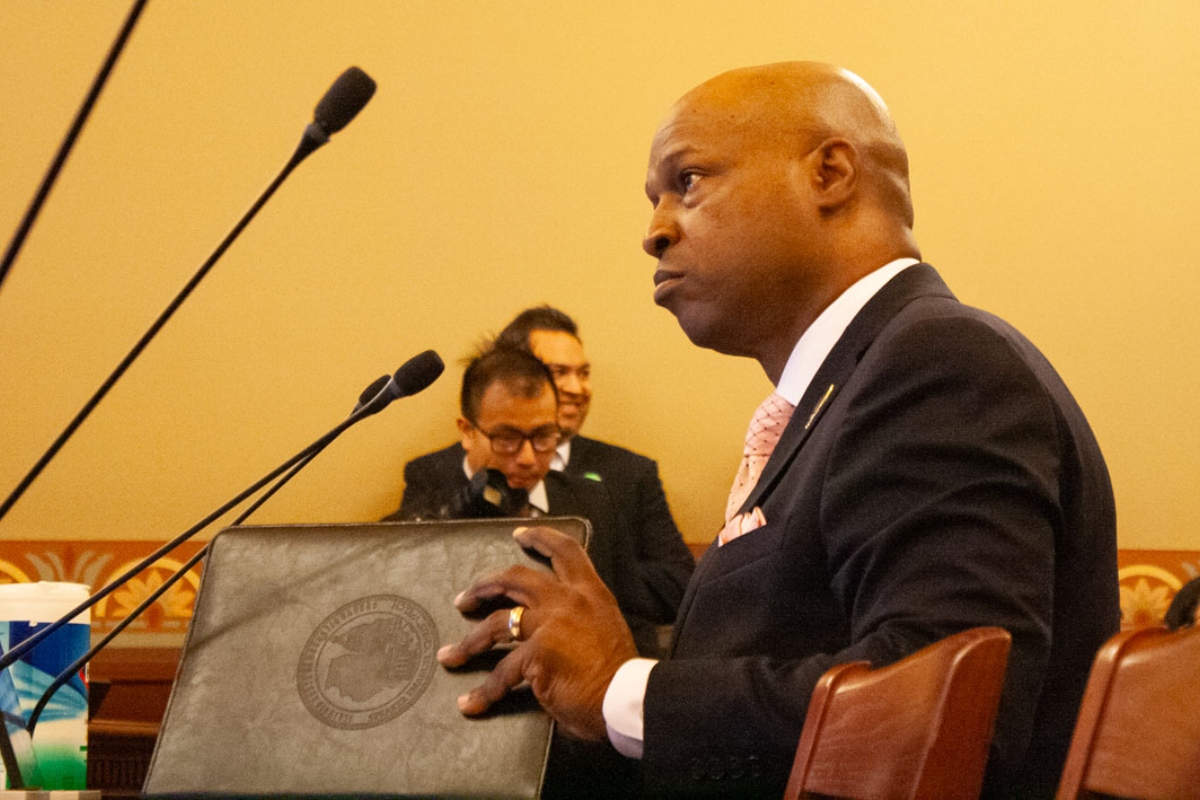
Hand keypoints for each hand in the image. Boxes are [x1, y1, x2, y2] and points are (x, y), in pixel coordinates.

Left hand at [437, 525, 638, 740]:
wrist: (627, 698)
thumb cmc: (620, 673)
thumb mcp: (606, 627)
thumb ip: (581, 619)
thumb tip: (559, 632)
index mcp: (590, 592)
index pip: (565, 551)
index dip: (540, 539)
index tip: (519, 534)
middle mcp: (568, 600)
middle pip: (515, 579)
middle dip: (484, 586)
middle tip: (465, 598)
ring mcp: (549, 625)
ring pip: (497, 622)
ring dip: (470, 640)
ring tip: (451, 653)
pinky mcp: (536, 654)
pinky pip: (502, 672)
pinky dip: (484, 691)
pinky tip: (471, 703)